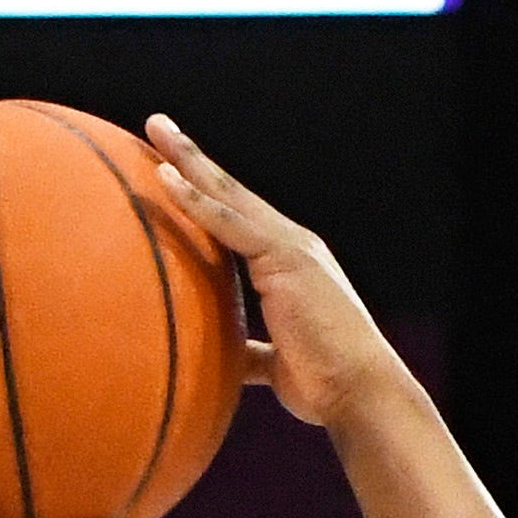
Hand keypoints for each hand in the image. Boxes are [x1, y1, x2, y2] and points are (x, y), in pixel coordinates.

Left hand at [145, 113, 397, 431]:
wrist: (359, 392)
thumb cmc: (324, 384)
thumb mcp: (280, 363)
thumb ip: (253, 352)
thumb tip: (228, 362)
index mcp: (288, 266)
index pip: (238, 220)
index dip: (206, 193)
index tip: (172, 169)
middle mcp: (290, 245)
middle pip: (230, 194)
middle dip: (193, 159)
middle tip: (158, 126)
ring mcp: (288, 247)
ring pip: (227, 195)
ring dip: (189, 161)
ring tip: (157, 129)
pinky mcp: (283, 258)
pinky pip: (229, 224)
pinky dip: (196, 201)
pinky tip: (166, 178)